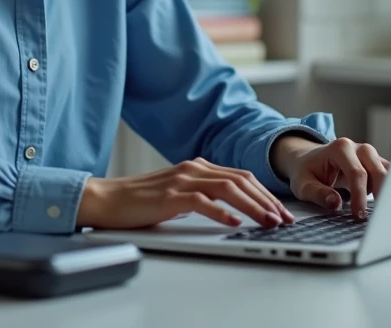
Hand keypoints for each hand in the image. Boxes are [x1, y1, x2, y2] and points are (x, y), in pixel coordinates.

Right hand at [76, 158, 296, 229]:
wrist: (106, 199)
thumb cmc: (140, 201)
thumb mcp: (178, 195)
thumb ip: (202, 195)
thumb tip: (231, 211)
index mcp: (197, 166)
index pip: (241, 176)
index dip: (265, 193)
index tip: (281, 210)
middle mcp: (193, 168)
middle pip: (241, 180)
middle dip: (267, 200)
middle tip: (284, 218)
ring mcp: (182, 180)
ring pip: (228, 188)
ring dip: (253, 206)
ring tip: (268, 221)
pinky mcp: (170, 195)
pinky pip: (202, 201)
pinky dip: (222, 213)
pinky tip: (235, 223)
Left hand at [271, 136, 389, 219]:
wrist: (308, 160)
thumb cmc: (306, 172)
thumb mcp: (303, 184)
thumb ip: (317, 193)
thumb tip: (335, 203)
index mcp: (340, 148)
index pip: (356, 173)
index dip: (359, 196)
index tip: (358, 215)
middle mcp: (359, 148)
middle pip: (378, 171)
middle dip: (380, 195)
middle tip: (377, 218)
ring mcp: (370, 155)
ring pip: (388, 173)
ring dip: (388, 192)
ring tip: (385, 214)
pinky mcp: (376, 164)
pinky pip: (389, 177)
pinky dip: (389, 191)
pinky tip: (385, 208)